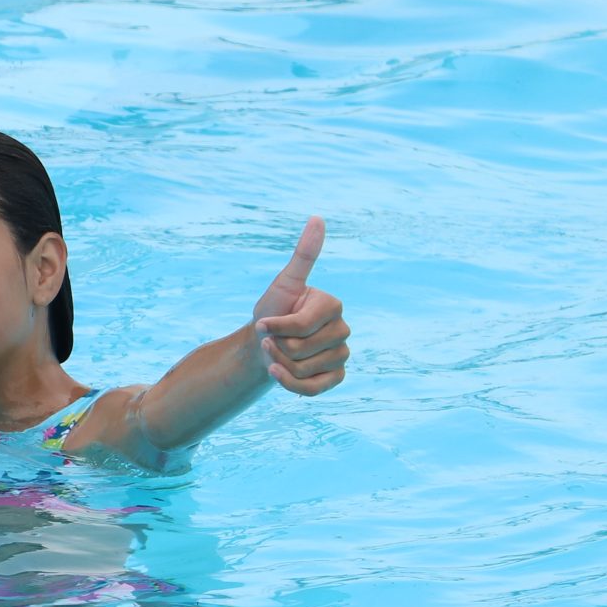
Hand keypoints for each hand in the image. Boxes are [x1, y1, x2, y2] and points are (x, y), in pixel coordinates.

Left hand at [249, 216, 348, 396]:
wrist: (263, 344)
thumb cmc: (272, 311)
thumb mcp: (284, 283)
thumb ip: (303, 255)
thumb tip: (318, 217)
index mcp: (333, 306)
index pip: (300, 326)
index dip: (275, 327)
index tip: (264, 322)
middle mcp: (343, 330)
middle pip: (301, 349)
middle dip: (276, 346)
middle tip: (273, 339)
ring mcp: (342, 355)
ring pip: (303, 370)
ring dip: (278, 365)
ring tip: (276, 354)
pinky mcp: (335, 377)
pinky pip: (312, 389)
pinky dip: (289, 384)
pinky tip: (276, 374)